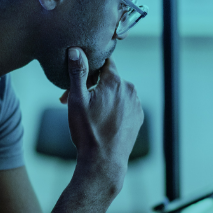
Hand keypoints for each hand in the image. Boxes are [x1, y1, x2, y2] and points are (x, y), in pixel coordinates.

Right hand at [58, 49, 142, 184]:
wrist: (104, 162)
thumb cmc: (88, 131)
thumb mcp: (77, 100)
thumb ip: (77, 72)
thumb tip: (76, 50)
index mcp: (115, 81)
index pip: (104, 61)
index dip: (89, 67)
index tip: (79, 79)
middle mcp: (130, 89)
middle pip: (109, 79)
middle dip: (92, 86)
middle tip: (73, 101)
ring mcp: (136, 104)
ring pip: (116, 93)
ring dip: (103, 98)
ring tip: (88, 114)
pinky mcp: (138, 117)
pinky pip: (124, 105)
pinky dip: (113, 108)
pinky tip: (101, 121)